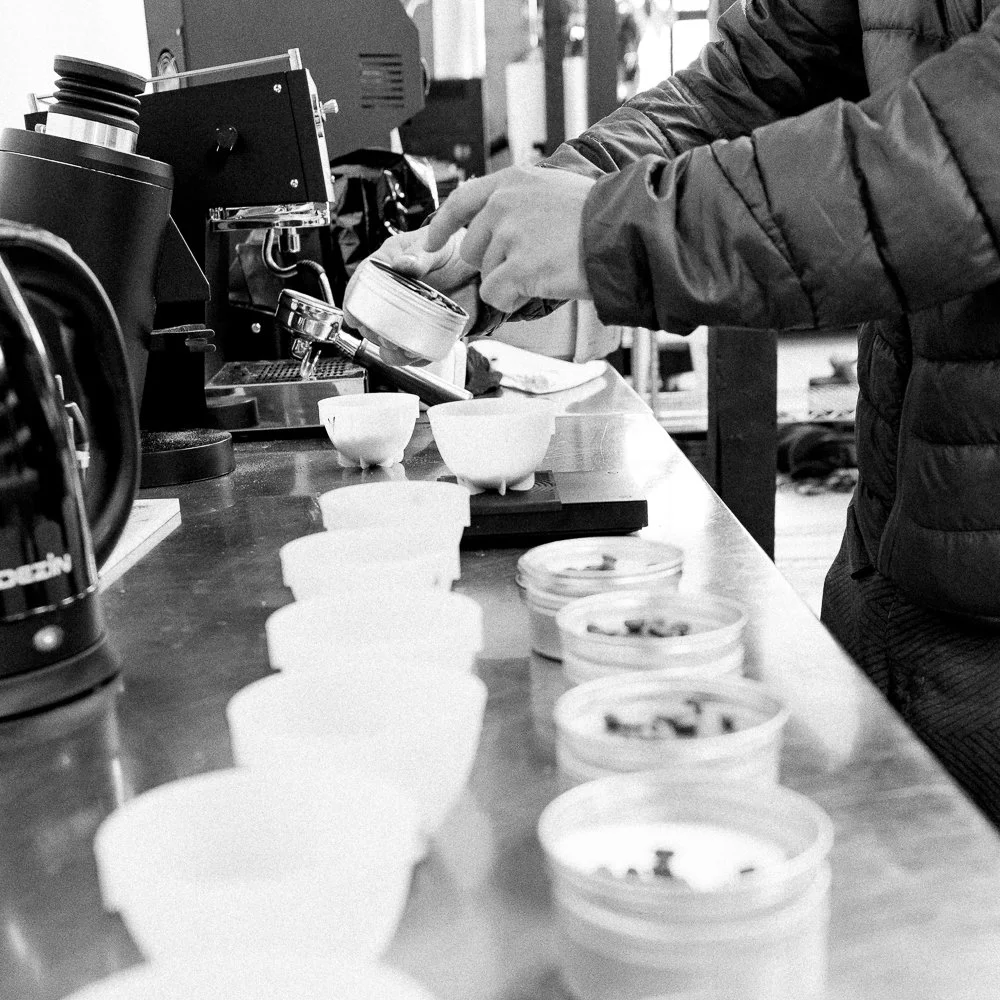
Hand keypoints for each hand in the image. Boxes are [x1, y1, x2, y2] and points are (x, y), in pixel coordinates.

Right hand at [344, 228, 479, 365]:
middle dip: (373, 331)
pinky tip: (415, 353)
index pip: (361, 285)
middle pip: (371, 319)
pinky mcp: (427, 332)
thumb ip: (420, 254)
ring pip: (389, 340)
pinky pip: (415, 351)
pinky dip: (413, 357)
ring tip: (398, 348)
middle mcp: (395, 296)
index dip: (354, 303)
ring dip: (390, 349)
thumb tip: (403, 264)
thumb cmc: (451, 250)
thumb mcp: (436, 245)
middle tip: (383, 333)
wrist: (478, 270)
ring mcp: (409, 316)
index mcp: (388, 268)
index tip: (353, 317)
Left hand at [425, 166, 594, 312]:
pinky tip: (539, 287)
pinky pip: (496, 295)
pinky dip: (513, 300)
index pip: (461, 201)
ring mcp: (510, 235)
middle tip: (530, 264)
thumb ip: (520, 202)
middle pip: (472, 249)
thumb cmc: (599, 217)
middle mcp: (505, 203)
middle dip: (494, 264)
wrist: (623, 232)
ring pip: (486, 275)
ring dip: (511, 282)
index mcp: (513, 181)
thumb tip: (498, 225)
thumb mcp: (553, 190)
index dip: (441, 226)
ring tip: (545, 270)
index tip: (430, 242)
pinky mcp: (518, 266)